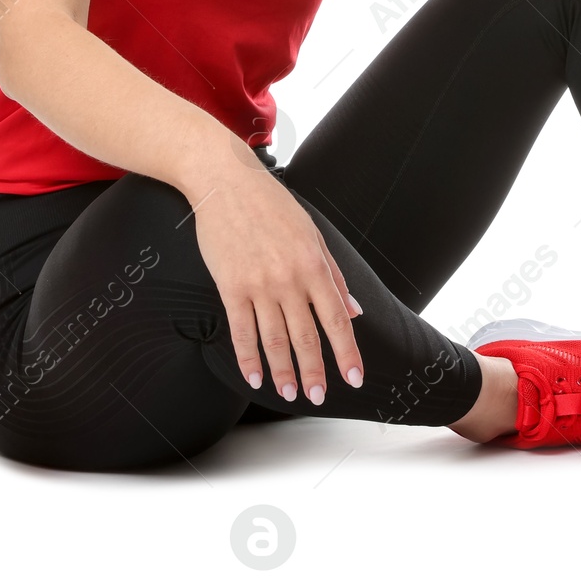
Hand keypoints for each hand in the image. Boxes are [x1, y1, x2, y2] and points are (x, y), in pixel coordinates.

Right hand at [184, 162, 363, 404]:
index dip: (347, 352)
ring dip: (283, 372)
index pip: (336, 318)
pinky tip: (255, 377)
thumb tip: (354, 310)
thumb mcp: (313, 234)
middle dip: (316, 372)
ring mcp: (259, 285)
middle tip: (320, 397)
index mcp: (314, 264)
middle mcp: (289, 278)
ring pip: (275, 339)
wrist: (226, 183)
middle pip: (306, 336)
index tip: (354, 378)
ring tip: (290, 393)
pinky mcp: (230, 287)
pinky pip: (241, 331)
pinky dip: (248, 358)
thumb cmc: (272, 205)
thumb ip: (334, 275)